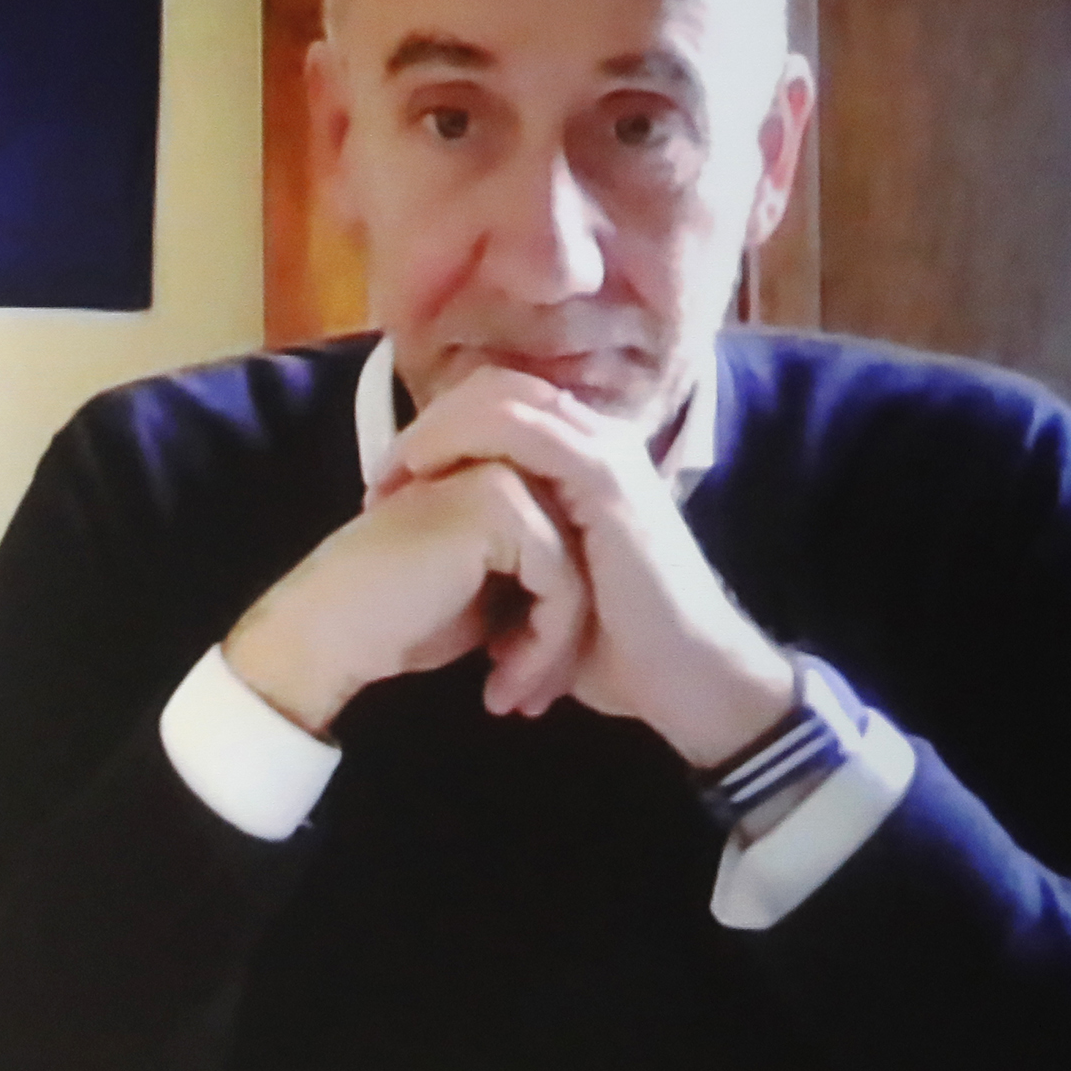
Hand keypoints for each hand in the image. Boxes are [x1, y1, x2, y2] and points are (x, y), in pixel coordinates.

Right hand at [223, 450, 589, 735]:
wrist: (327, 634)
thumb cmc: (396, 622)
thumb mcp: (484, 595)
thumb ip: (533, 576)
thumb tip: (593, 597)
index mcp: (498, 475)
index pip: (569, 544)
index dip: (557, 620)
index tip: (528, 680)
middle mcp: (504, 463)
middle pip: (580, 556)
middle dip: (562, 638)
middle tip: (529, 699)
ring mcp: (502, 477)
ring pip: (576, 572)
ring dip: (553, 650)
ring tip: (515, 699)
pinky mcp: (499, 507)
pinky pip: (560, 582)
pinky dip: (543, 645)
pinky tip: (502, 684)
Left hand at [374, 366, 795, 768]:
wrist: (691, 681)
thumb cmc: (620, 649)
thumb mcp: (548, 594)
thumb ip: (511, 562)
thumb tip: (454, 571)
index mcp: (587, 462)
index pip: (501, 409)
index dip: (439, 434)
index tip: (389, 490)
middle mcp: (599, 442)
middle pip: (494, 390)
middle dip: (426, 426)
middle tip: (379, 481)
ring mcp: (606, 453)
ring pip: (500, 397)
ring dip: (433, 431)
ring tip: (389, 481)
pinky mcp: (605, 477)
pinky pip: (519, 429)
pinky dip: (460, 441)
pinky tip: (424, 478)